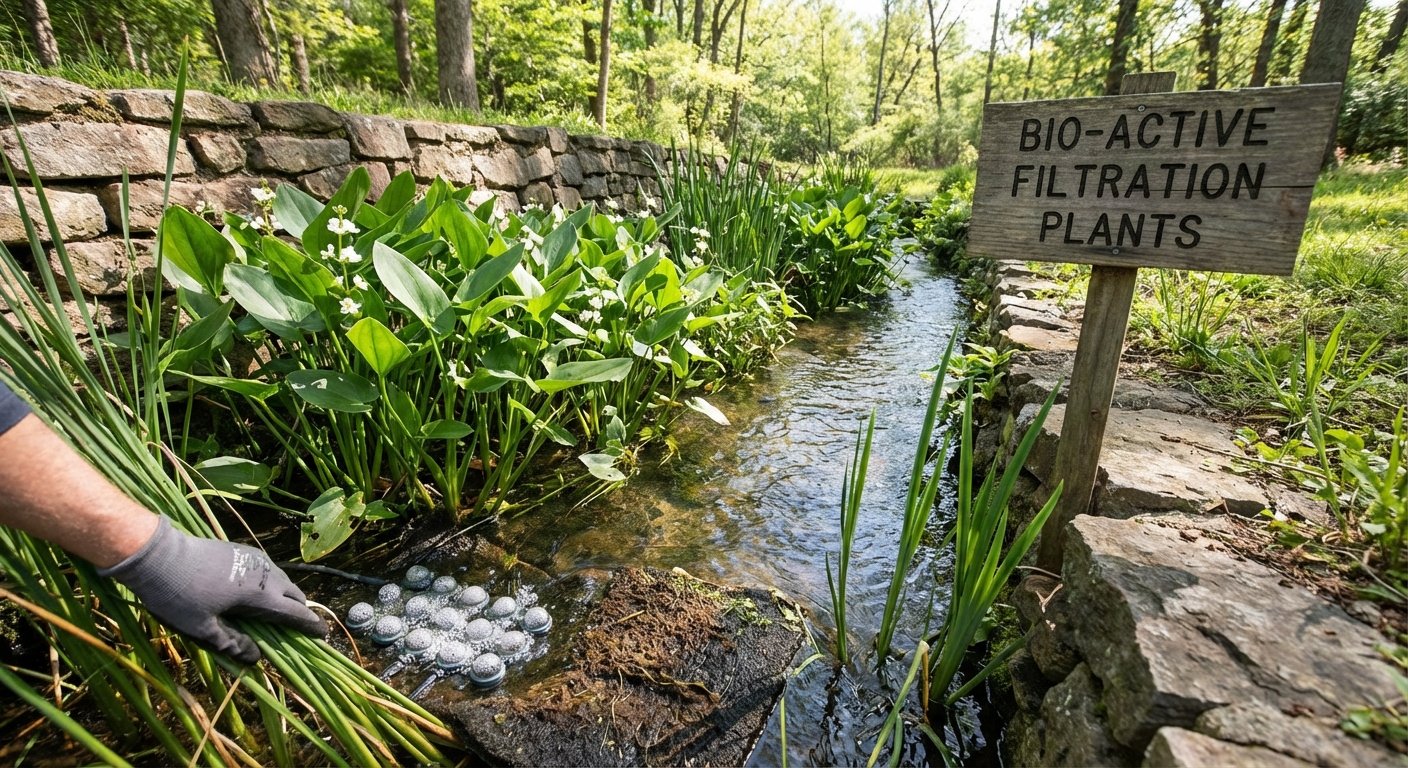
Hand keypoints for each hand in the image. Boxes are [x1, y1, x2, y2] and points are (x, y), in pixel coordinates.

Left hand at [98, 518, 325, 663]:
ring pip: (282, 579)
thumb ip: (233, 644)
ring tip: (279, 611)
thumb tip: (256, 658)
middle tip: (299, 627)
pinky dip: (272, 583)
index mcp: (261, 595)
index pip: (296, 613)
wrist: (160, 555)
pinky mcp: (242, 550)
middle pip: (295, 594)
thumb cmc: (179, 596)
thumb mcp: (203, 629)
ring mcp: (255, 559)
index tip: (323, 635)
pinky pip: (268, 569)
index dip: (311, 626)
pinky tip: (258, 591)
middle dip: (300, 611)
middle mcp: (266, 574)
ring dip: (286, 595)